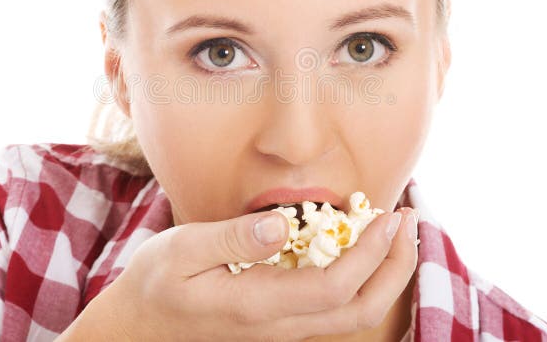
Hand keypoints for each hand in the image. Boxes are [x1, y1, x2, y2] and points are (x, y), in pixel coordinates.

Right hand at [57, 206, 418, 340]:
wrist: (138, 330)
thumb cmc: (155, 285)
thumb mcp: (180, 251)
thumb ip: (231, 237)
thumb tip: (281, 225)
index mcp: (257, 305)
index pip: (335, 287)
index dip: (372, 253)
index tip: (388, 215)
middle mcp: (279, 326)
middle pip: (360, 309)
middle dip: (396, 266)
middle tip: (408, 219)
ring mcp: (283, 330)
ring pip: (353, 315)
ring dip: (385, 274)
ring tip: (394, 230)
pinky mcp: (281, 324)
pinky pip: (336, 309)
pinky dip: (363, 278)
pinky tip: (360, 246)